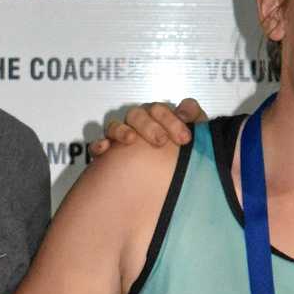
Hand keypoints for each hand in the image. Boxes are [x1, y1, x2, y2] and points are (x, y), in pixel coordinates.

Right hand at [89, 98, 206, 155]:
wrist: (163, 182)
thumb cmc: (178, 153)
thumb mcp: (192, 138)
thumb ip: (195, 119)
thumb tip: (187, 110)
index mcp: (158, 119)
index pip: (161, 110)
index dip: (172, 120)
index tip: (184, 138)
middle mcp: (139, 125)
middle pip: (138, 114)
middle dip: (150, 126)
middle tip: (162, 141)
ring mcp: (122, 136)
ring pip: (115, 125)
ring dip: (122, 130)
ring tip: (131, 140)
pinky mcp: (108, 153)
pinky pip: (99, 144)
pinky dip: (100, 144)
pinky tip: (105, 149)